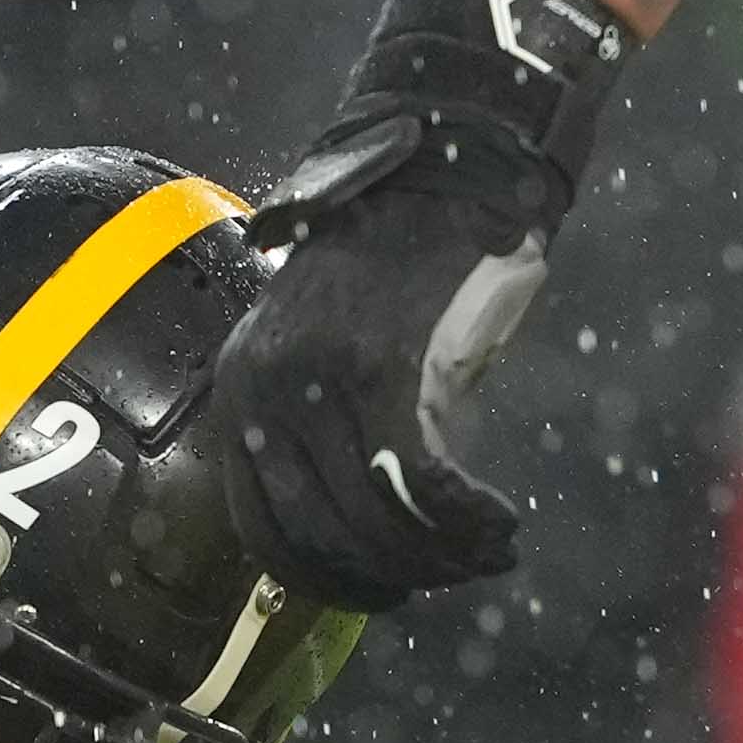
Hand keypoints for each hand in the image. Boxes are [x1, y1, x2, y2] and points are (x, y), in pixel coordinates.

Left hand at [205, 0, 630, 607]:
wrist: (454, 151)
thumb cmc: (413, 253)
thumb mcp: (348, 345)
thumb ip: (339, 428)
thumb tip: (367, 523)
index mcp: (241, 387)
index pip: (263, 528)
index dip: (325, 578)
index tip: (382, 591)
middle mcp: (266, 387)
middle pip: (321, 536)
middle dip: (391, 576)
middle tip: (452, 576)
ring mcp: (322, 377)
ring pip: (375, 518)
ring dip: (440, 555)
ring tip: (487, 552)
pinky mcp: (389, 365)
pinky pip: (422, 482)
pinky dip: (465, 520)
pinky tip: (501, 527)